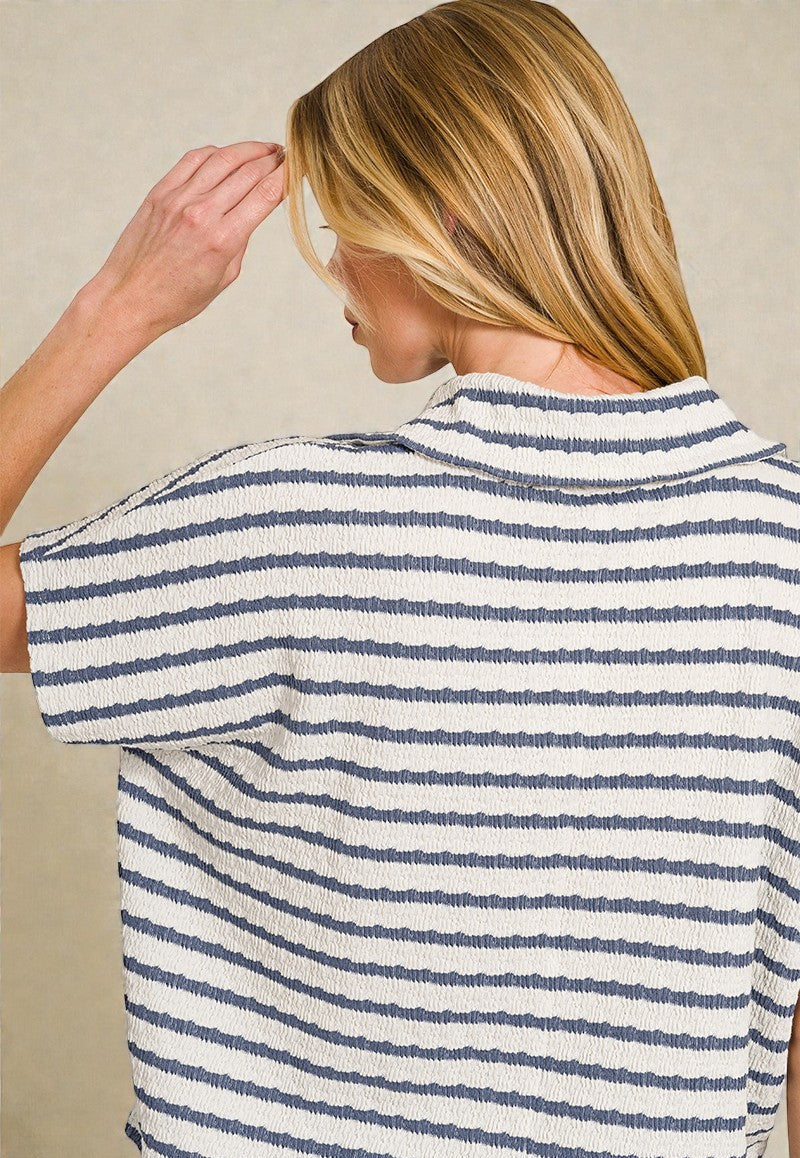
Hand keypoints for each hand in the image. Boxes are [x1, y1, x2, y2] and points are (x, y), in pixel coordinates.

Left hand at [82, 140, 286, 338]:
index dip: (286, 176)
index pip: (265, 194)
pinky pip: (193, 160)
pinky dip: (215, 153)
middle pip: (248, 171)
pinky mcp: (160, 193)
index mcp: (223, 239)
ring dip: (247, 149)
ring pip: (222, 159)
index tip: (298, 167)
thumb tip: (252, 210)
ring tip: (262, 149)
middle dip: (271, 159)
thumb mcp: (224, 277)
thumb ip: (241, 240)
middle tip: (285, 153)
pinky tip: (227, 155)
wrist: (130, 298)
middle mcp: (202, 213)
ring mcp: (178, 199)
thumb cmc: (179, 298)